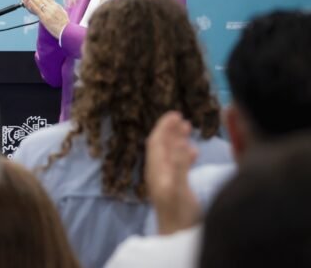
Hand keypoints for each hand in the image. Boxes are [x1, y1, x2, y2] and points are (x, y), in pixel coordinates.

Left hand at [18, 0, 67, 37]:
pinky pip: (38, 10)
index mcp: (56, 6)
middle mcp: (52, 8)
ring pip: (39, 2)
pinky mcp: (45, 18)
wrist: (66, 31)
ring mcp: (48, 13)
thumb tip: (54, 5)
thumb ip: (57, 8)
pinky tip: (29, 1)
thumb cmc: (65, 24)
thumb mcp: (62, 13)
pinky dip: (33, 5)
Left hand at [146, 111, 199, 234]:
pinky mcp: (175, 186)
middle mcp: (158, 172)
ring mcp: (166, 179)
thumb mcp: (179, 188)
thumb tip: (179, 143)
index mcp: (156, 170)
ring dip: (178, 140)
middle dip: (170, 130)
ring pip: (170, 153)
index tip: (173, 114)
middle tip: (182, 118)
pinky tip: (194, 152)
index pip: (157, 142)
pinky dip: (184, 154)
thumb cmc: (178, 215)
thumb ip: (179, 166)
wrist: (177, 236)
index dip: (164, 127)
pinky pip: (177, 164)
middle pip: (162, 145)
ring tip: (188, 128)